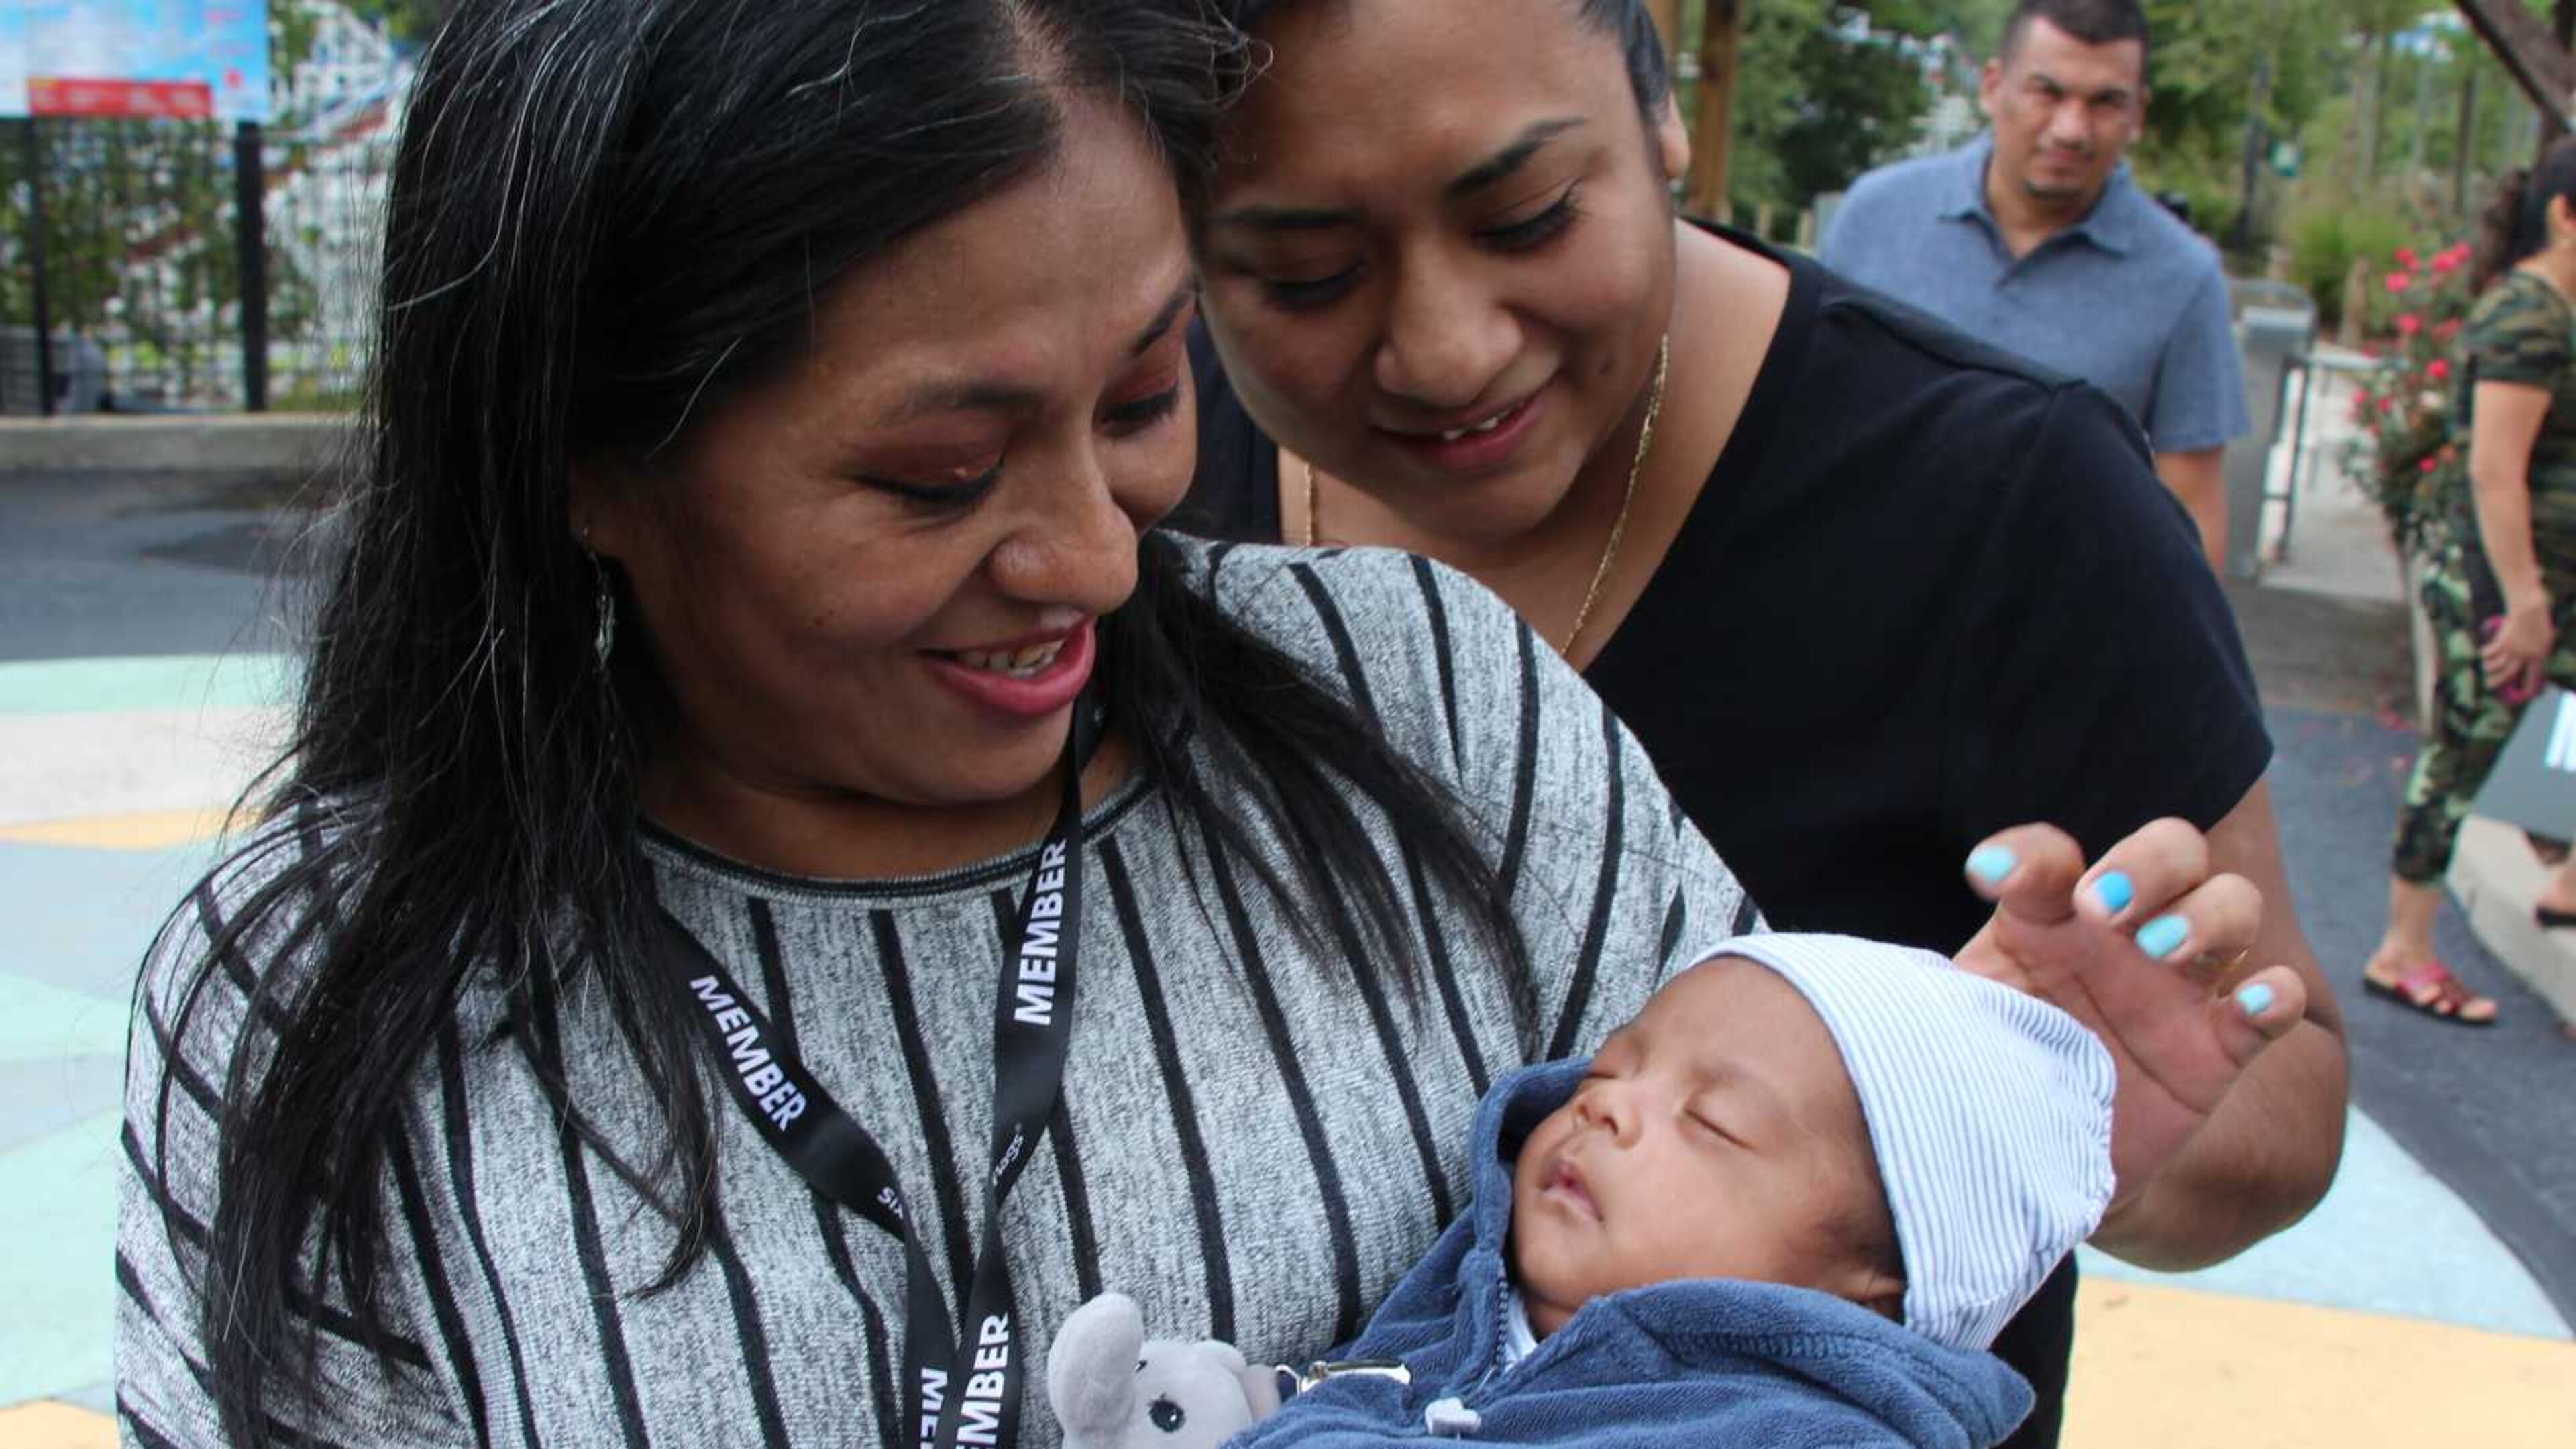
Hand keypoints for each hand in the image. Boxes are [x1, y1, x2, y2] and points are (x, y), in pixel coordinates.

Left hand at [1953, 820, 2306, 1212]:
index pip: (2053, 857)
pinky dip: (2274, 997)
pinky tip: (2253, 1002)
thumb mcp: (1966, 1017)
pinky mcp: (2220, 1048)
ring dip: (2204, 914)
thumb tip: (1927, 958)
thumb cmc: (1993, 1067)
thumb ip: (1954, 980)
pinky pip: (2273, 1006)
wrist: (2034, 1158)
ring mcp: (2181, 985)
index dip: (2028, 854)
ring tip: (2158, 948)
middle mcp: (2126, 934)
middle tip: (2099, 908)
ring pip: (2231, 906)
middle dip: (2146, 864)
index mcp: (2053, 915)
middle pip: (2174, 850)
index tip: (1988, 876)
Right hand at [2481, 597, 2552, 696]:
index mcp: (2538, 656)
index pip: (2533, 675)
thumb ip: (2540, 651)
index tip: (2525, 694)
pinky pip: (2490, 652)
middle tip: (2489, 686)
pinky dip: (2485, 654)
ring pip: (2496, 665)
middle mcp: (2524, 656)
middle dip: (2498, 681)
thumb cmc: (2540, 622)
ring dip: (2488, 668)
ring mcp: (2512, 650)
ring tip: (2485, 668)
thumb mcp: (2547, 639)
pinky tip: (2483, 653)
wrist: (2529, 610)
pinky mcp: (2502, 642)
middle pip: (2508, 673)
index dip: (2529, 686)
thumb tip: (2536, 659)